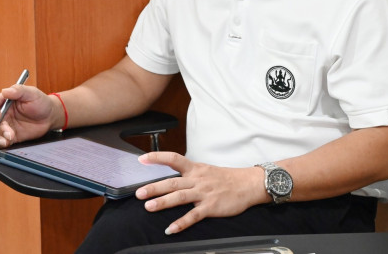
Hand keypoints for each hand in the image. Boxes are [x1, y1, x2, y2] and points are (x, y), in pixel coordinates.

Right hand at [0, 85, 54, 147]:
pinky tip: (8, 143)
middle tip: (9, 132)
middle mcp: (2, 113)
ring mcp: (5, 125)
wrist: (50, 117)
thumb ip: (19, 90)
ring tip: (8, 140)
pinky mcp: (9, 136)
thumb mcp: (32, 93)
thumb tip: (5, 91)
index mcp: (5, 100)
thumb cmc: (41, 102)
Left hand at [134, 152, 269, 234]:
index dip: (158, 158)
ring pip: (180, 197)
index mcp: (196, 169)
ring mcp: (204, 193)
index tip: (142, 159)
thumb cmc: (227, 179)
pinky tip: (171, 229)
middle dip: (154, 187)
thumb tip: (171, 180)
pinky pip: (193, 215)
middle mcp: (198, 180)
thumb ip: (190, 175)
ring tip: (149, 207)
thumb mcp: (207, 171)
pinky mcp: (211, 207)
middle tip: (139, 193)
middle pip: (173, 182)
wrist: (248, 184)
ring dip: (163, 202)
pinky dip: (181, 223)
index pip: (174, 159)